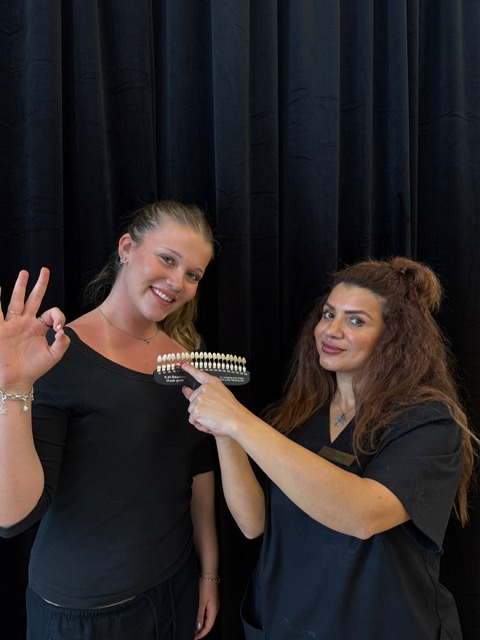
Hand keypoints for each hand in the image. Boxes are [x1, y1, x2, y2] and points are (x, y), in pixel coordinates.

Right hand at [0, 268, 69, 391]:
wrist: (16, 381)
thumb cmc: (34, 369)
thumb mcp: (53, 356)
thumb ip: (62, 343)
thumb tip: (63, 331)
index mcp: (39, 328)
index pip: (51, 313)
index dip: (58, 317)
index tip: (58, 329)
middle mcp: (26, 323)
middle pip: (34, 299)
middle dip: (39, 285)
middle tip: (44, 270)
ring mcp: (13, 325)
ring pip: (16, 301)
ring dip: (20, 287)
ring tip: (24, 273)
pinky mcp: (1, 330)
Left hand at [181, 363, 248, 437]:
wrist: (237, 420)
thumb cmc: (231, 411)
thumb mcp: (221, 394)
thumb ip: (205, 392)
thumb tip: (189, 391)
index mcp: (213, 382)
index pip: (198, 373)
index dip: (189, 368)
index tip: (182, 365)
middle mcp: (205, 388)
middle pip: (192, 398)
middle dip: (198, 406)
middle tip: (211, 411)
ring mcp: (200, 398)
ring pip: (191, 410)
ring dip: (199, 416)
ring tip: (212, 417)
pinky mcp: (196, 410)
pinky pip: (192, 420)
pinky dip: (199, 424)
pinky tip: (209, 422)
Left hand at [195, 579, 219, 638]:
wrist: (208, 572)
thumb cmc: (205, 585)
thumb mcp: (200, 602)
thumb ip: (199, 615)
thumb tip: (198, 628)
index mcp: (214, 610)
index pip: (208, 626)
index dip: (201, 634)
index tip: (194, 638)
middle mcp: (215, 607)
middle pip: (209, 623)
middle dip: (201, 629)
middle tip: (193, 634)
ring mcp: (213, 602)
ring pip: (207, 617)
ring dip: (201, 623)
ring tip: (193, 626)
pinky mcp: (210, 598)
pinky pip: (206, 611)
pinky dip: (201, 616)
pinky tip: (196, 616)